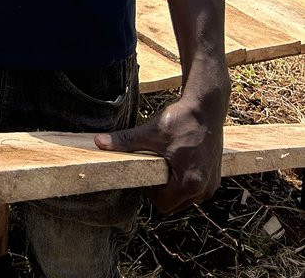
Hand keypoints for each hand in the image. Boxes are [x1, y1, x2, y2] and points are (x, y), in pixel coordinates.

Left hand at [95, 90, 225, 213]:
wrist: (206, 107)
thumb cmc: (181, 119)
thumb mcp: (151, 131)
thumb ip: (125, 141)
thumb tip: (98, 142)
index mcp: (189, 183)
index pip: (162, 205)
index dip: (150, 192)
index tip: (146, 170)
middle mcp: (203, 190)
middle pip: (173, 205)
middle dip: (161, 191)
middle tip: (154, 166)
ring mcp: (211, 185)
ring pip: (184, 199)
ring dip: (173, 187)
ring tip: (167, 162)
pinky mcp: (214, 177)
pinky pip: (195, 191)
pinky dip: (184, 182)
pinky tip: (178, 161)